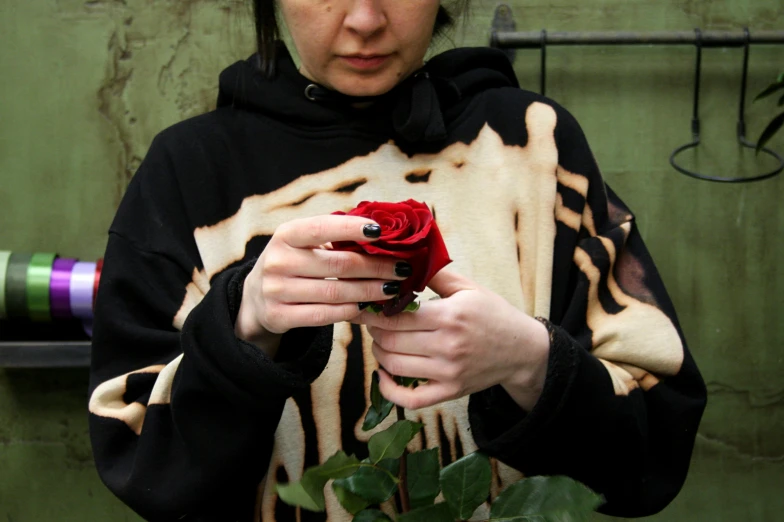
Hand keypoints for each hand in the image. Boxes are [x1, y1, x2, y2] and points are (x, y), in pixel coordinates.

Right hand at [235, 215, 411, 355]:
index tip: (380, 231)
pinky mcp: (279, 316)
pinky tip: (367, 305)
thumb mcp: (302, 244)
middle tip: (402, 268)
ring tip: (392, 288)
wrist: (256, 298)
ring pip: (335, 292)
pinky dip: (350, 310)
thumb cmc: (293, 263)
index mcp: (286, 234)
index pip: (321, 227)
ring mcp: (276, 290)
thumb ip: (333, 237)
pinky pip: (325, 315)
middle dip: (376, 266)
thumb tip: (383, 233)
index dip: (351, 228)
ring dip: (370, 291)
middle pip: (338, 264)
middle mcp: (277, 261)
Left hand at [351, 270, 549, 410]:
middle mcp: (448, 346)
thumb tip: (403, 264)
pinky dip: (389, 390)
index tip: (367, 306)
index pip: (397, 316)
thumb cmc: (494, 315)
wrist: (522, 350)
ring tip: (380, 340)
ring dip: (379, 352)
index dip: (375, 312)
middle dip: (374, 330)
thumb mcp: (469, 288)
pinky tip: (383, 374)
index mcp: (450, 316)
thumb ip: (435, 275)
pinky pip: (410, 399)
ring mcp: (448, 372)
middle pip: (391, 340)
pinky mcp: (450, 391)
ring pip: (395, 366)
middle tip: (371, 321)